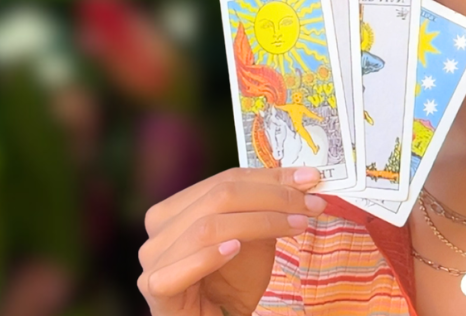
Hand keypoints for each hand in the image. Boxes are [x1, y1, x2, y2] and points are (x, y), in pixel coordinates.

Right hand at [137, 166, 326, 315]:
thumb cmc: (234, 283)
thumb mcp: (255, 237)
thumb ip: (268, 207)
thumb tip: (305, 179)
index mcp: (177, 207)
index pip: (227, 180)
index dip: (271, 177)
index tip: (310, 178)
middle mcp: (159, 228)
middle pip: (219, 197)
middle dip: (273, 197)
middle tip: (312, 204)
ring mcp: (153, 258)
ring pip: (207, 227)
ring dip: (258, 223)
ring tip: (297, 226)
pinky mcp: (155, 289)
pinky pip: (177, 270)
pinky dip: (207, 257)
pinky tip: (234, 249)